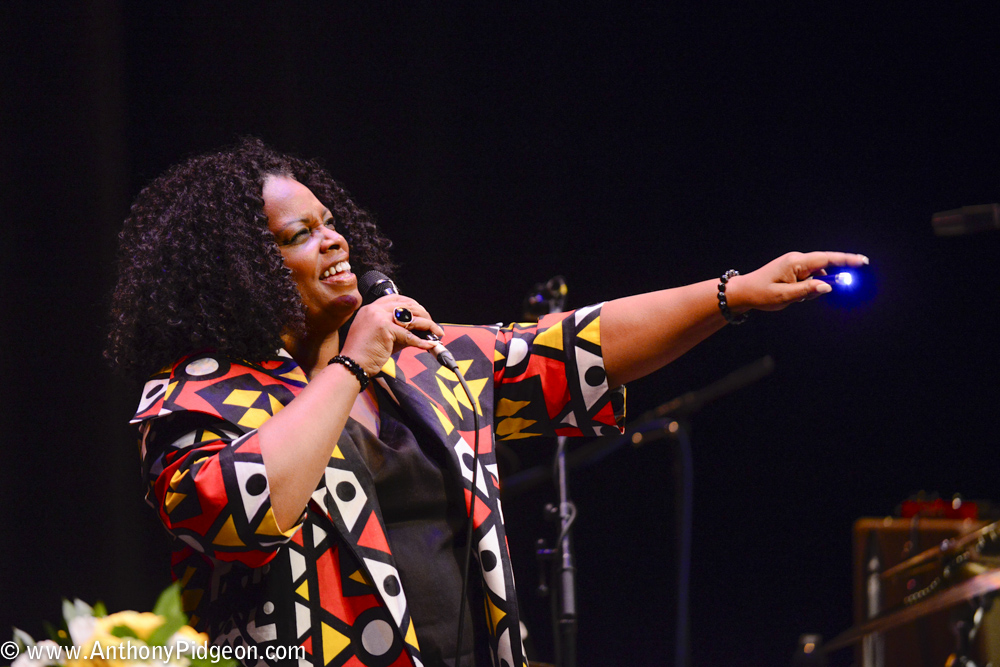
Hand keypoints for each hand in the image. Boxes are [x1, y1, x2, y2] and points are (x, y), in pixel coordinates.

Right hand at [339, 296, 445, 374]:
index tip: (422, 312)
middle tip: (433, 325)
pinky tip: (429, 345)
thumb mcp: (381, 336)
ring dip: (428, 326)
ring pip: (411, 318)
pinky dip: (422, 341)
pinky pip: (410, 336)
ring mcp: (379, 317)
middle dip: (424, 314)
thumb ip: (398, 329)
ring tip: (437, 333)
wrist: (352, 364)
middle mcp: (375, 309)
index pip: (397, 298)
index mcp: (371, 308)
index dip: (413, 304)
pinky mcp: (385, 329)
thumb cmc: (364, 353)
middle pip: (407, 305)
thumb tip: (420, 331)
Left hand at [725, 251, 868, 312]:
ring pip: (816, 275)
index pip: (826, 259)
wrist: (743, 292)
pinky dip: (806, 288)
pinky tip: (792, 295)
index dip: (845, 260)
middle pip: (823, 267)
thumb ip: (808, 291)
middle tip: (803, 295)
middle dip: (824, 282)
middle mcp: (797, 259)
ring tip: (791, 297)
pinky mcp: (793, 269)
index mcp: (795, 263)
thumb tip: (828, 286)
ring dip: (811, 288)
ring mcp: (795, 263)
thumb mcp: (785, 296)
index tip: (862, 261)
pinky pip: (808, 277)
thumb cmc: (761, 294)